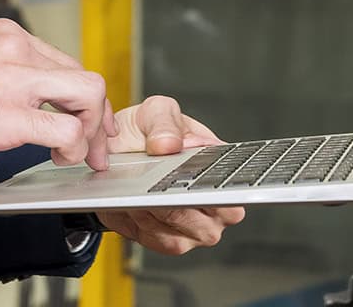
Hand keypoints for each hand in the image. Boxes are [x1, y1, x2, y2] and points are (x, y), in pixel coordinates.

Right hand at [0, 18, 110, 169]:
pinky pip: (66, 130)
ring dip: (92, 131)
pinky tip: (59, 160)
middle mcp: (15, 50)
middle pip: (83, 77)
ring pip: (88, 95)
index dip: (79, 95)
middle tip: (96, 144)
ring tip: (80, 155)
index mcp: (3, 36)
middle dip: (97, 115)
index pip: (62, 60)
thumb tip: (12, 91)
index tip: (84, 116)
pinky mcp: (9, 117)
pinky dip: (73, 148)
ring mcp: (15, 81)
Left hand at [96, 96, 244, 254]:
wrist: (117, 153)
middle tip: (159, 187)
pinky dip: (143, 225)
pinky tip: (132, 206)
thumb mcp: (157, 111)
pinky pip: (160, 241)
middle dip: (181, 204)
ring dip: (156, 215)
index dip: (218, 188)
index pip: (235, 188)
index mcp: (223, 170)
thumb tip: (168, 145)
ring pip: (182, 234)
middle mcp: (216, 205)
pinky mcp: (169, 242)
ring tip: (138, 192)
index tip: (194, 181)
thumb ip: (164, 122)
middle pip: (211, 220)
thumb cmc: (147, 132)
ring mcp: (194, 228)